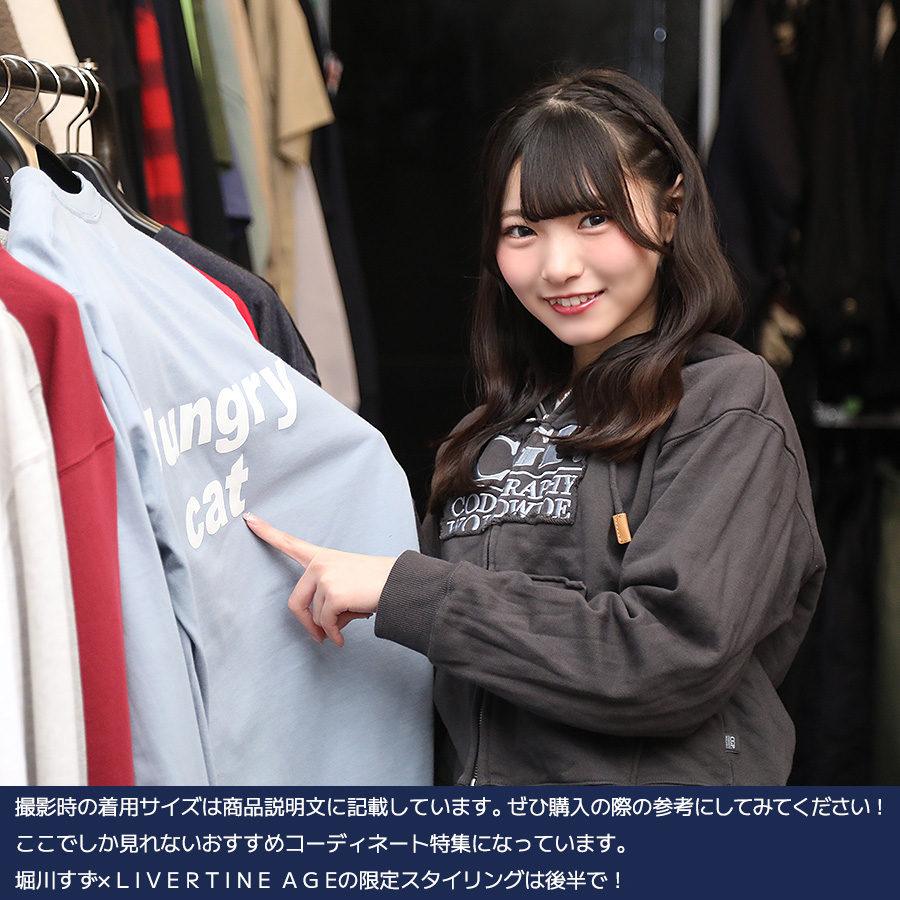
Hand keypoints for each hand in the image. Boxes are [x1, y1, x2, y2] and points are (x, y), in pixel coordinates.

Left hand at [242, 512, 396, 646]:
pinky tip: (343, 637)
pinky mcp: (332, 595)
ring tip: (353, 617)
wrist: (398, 583)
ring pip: (317, 616)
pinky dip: (335, 633)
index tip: (249, 518)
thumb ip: (327, 597)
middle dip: (308, 624)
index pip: (289, 543)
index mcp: (321, 557)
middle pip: (296, 603)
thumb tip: (322, 627)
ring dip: (332, 626)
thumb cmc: (376, 583)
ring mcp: (324, 578)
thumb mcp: (347, 582)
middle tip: (320, 637)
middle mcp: (319, 564)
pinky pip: (327, 623)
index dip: (266, 532)